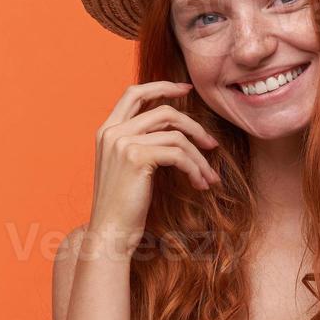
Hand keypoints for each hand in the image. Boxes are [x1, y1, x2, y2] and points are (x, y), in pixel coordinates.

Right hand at [89, 80, 220, 248]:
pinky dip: (195, 169)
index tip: (186, 90)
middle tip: (212, 144)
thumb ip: (140, 143)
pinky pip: (179, 154)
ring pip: (177, 136)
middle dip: (194, 125)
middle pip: (164, 111)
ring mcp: (123, 143)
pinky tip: (199, 184)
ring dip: (199, 157)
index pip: (135, 93)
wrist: (110, 233)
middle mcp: (112, 132)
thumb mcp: (126, 168)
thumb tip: (174, 131)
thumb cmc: (123, 206)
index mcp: (107, 130)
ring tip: (208, 177)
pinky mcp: (137, 158)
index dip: (163, 86)